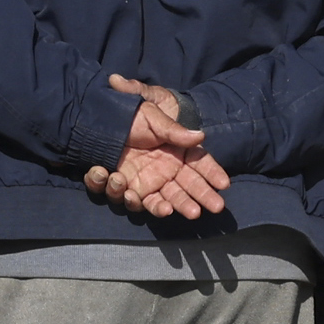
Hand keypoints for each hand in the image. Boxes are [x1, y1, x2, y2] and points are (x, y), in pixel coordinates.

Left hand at [94, 77, 230, 214]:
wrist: (99, 119)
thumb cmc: (131, 114)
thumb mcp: (153, 116)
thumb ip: (174, 130)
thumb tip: (200, 135)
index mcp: (177, 152)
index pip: (201, 164)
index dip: (213, 174)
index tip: (224, 184)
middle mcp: (166, 170)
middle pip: (187, 188)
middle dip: (201, 198)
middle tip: (215, 208)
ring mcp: (147, 182)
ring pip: (161, 201)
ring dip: (166, 208)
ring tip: (168, 209)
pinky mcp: (126, 188)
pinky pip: (129, 199)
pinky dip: (128, 199)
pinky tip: (126, 190)